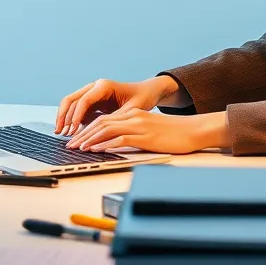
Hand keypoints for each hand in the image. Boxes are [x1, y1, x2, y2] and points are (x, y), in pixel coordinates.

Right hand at [54, 76, 176, 136]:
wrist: (147, 92)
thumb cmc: (142, 98)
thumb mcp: (132, 110)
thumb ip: (116, 118)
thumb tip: (101, 130)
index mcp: (104, 86)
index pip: (84, 100)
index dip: (76, 115)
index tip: (73, 130)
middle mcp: (95, 87)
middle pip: (71, 99)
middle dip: (64, 116)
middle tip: (60, 133)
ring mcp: (92, 93)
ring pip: (71, 104)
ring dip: (65, 118)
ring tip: (62, 134)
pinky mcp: (92, 102)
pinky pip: (77, 110)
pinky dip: (72, 120)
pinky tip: (72, 133)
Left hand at [69, 109, 229, 155]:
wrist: (194, 130)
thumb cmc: (175, 133)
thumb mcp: (151, 130)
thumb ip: (134, 133)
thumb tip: (116, 143)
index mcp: (134, 114)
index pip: (104, 120)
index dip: (88, 129)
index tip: (77, 139)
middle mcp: (134, 117)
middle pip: (101, 123)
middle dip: (83, 134)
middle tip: (71, 145)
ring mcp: (139, 126)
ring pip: (107, 130)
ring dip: (90, 139)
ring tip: (77, 148)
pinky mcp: (145, 136)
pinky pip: (120, 139)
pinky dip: (105, 144)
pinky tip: (96, 150)